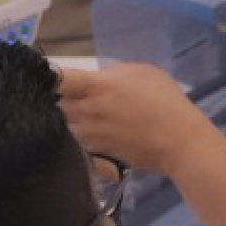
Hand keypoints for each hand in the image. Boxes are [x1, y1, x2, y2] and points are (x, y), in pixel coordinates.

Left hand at [58, 63, 222, 177]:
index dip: (46, 76)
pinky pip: (72, 143)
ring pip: (59, 125)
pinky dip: (73, 138)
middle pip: (51, 104)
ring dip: (62, 120)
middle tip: (59, 95)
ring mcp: (88, 136)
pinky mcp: (94, 153)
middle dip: (50, 99)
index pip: (57, 79)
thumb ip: (112, 73)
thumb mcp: (140, 72)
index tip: (48, 75)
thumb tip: (97, 81)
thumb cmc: (164, 101)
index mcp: (96, 86)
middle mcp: (86, 112)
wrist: (179, 142)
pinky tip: (84, 134)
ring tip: (73, 115)